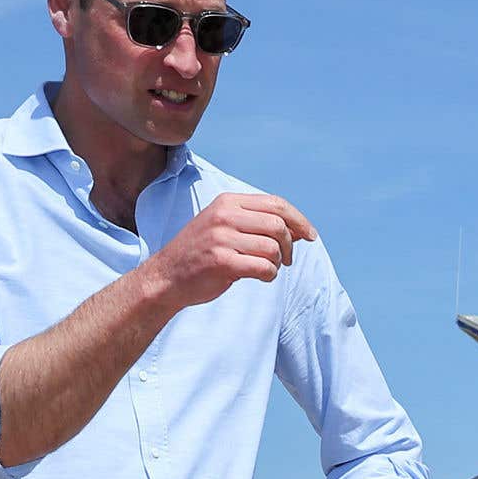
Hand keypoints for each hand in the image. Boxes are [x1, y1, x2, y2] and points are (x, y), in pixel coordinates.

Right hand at [143, 191, 316, 312]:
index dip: (299, 220)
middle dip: (290, 245)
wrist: (167, 276)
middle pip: (279, 226)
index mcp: (227, 202)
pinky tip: (260, 276)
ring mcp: (222, 238)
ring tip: (266, 268)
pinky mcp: (222, 262)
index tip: (311, 236)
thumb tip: (302, 230)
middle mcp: (224, 215)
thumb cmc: (202, 253)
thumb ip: (258, 223)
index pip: (276, 204)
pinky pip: (264, 267)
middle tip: (286, 259)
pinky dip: (269, 275)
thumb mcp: (226, 226)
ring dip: (278, 263)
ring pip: (273, 248)